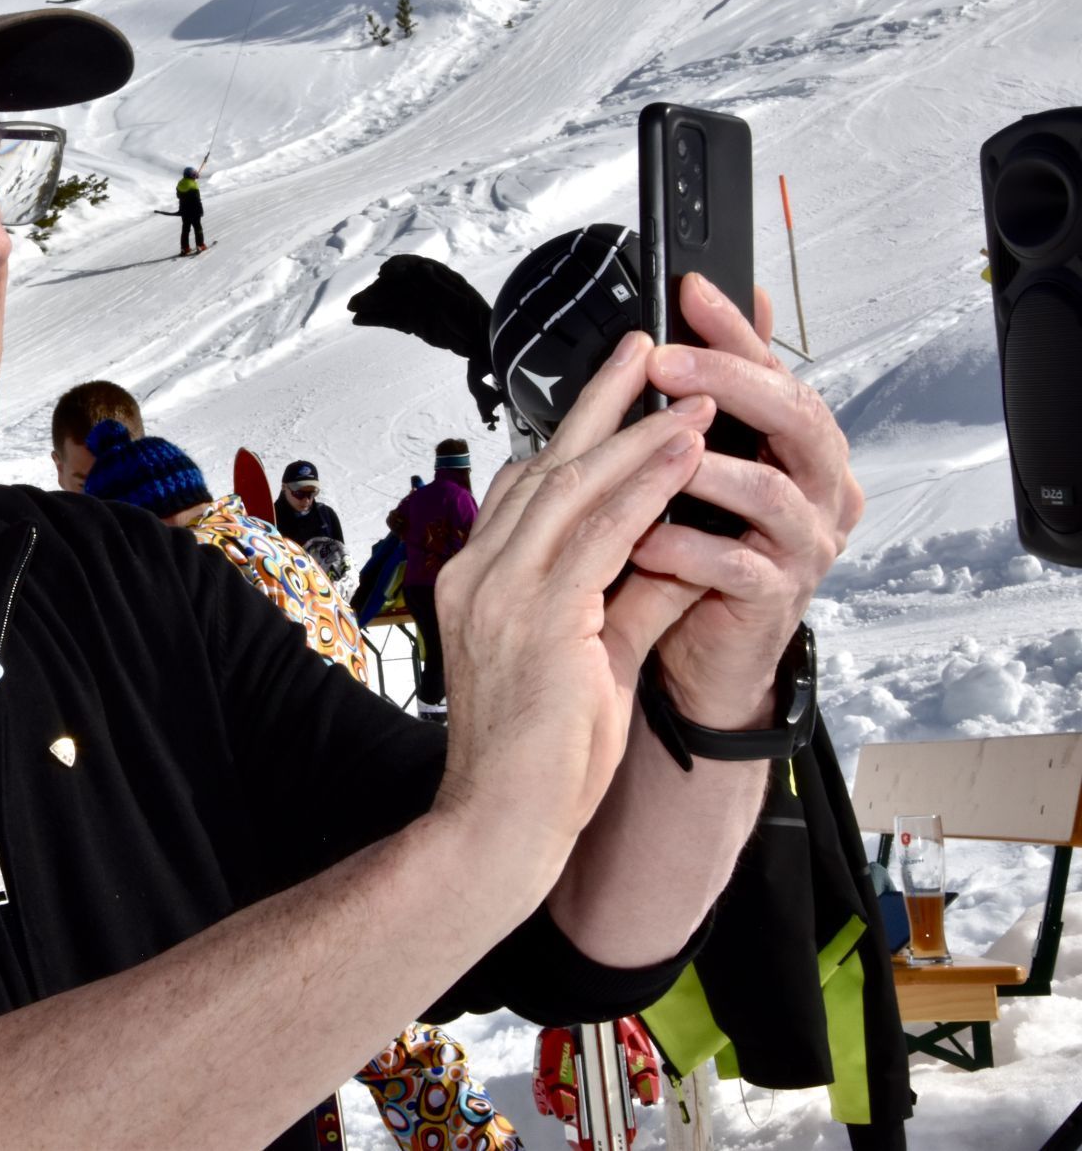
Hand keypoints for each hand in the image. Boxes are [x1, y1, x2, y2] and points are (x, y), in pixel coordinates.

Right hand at [432, 331, 713, 879]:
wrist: (502, 822)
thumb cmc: (538, 757)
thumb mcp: (594, 658)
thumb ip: (633, 598)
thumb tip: (681, 553)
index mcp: (480, 580)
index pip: (525, 486)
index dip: (574, 433)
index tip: (618, 393)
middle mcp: (480, 572)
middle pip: (546, 464)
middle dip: (603, 401)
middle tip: (647, 349)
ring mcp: (502, 591)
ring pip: (575, 486)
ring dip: (639, 431)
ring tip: (691, 390)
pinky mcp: (539, 615)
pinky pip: (602, 532)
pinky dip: (646, 485)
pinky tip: (683, 453)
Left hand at [629, 275, 862, 725]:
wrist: (702, 651)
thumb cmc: (698, 548)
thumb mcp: (701, 466)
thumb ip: (705, 399)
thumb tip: (701, 311)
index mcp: (800, 446)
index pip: (776, 372)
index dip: (735, 331)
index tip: (689, 290)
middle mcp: (818, 487)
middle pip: (795, 416)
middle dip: (728, 383)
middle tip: (666, 365)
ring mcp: (804, 543)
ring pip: (770, 490)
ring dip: (705, 468)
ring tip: (651, 455)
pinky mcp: (777, 597)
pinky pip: (739, 564)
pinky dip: (688, 548)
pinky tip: (646, 540)